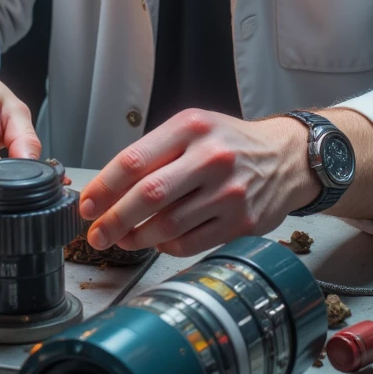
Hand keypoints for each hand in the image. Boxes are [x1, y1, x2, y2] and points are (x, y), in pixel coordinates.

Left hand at [78, 109, 317, 258]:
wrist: (285, 157)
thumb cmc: (229, 143)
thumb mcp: (193, 129)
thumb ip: (154, 153)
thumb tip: (108, 191)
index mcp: (191, 127)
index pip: (134, 159)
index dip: (104, 188)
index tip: (87, 206)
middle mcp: (211, 157)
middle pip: (149, 195)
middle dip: (114, 220)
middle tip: (96, 234)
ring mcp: (229, 191)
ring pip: (168, 225)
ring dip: (138, 237)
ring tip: (125, 239)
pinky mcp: (242, 221)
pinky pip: (190, 243)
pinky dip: (167, 246)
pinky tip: (160, 241)